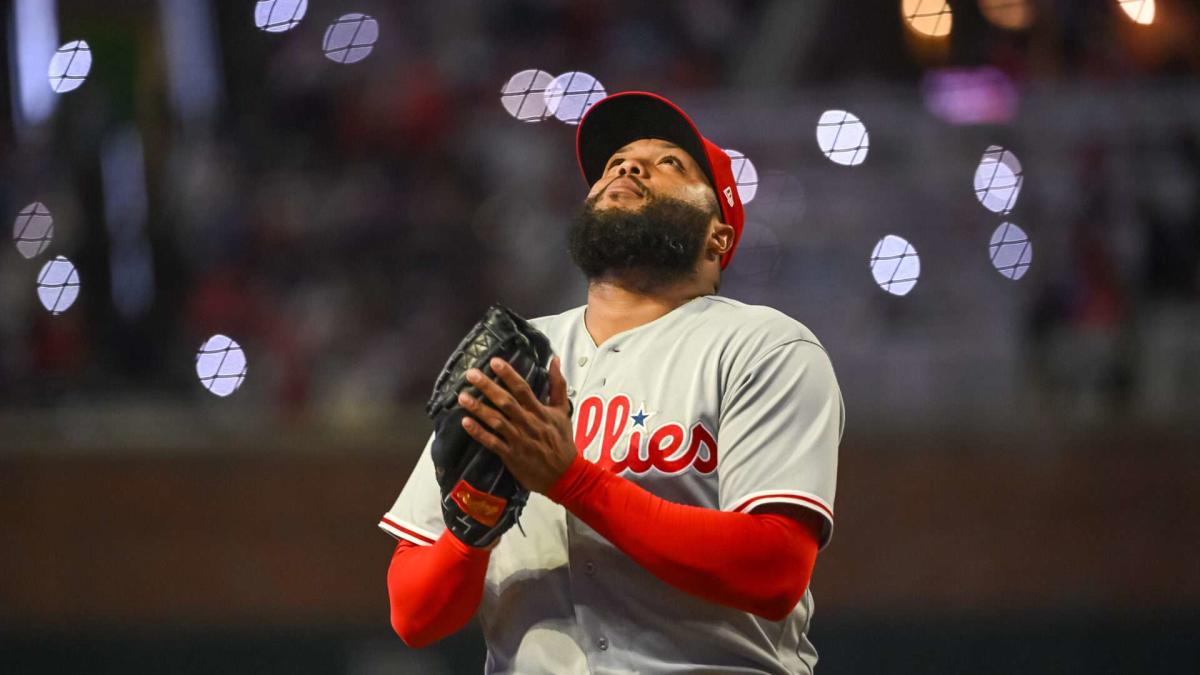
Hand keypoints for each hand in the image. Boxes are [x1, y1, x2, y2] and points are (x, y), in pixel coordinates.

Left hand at [457, 356, 576, 493]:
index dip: (508, 375)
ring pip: (496, 421)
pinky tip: (465, 422)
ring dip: (479, 409)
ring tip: (463, 397)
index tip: (494, 362)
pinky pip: (492, 442)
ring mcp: (518, 440)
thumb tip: (555, 360)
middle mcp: (528, 424)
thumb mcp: (563, 411)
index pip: (523, 389)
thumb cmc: (562, 442)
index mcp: (540, 412)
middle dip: (488, 387)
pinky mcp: (511, 455)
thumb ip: (557, 385)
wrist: (564, 475)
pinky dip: (479, 433)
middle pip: (506, 402)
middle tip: (471, 374)